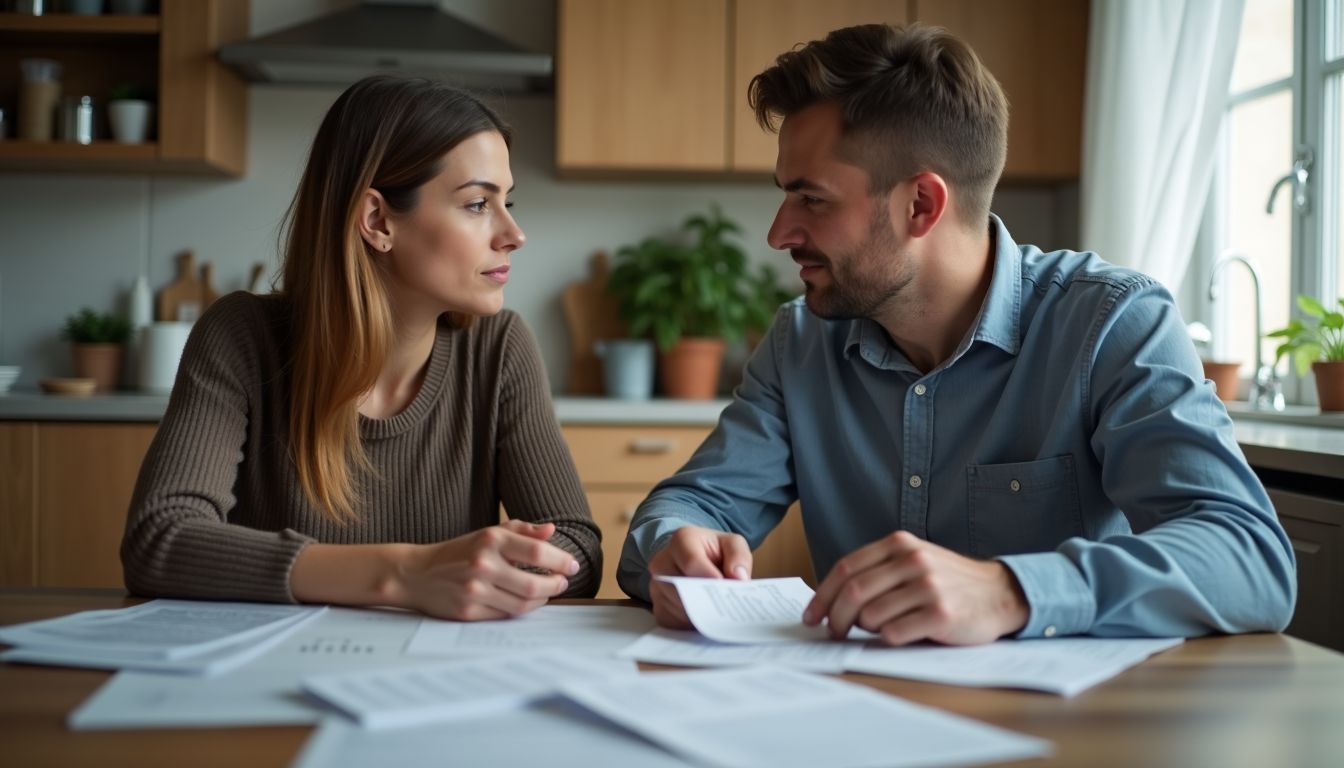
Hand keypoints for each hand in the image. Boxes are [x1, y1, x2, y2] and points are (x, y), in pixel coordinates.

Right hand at [400, 520, 579, 620]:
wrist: (416, 574)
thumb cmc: (458, 552)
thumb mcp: (488, 533)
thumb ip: (521, 530)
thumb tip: (551, 530)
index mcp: (490, 540)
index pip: (537, 551)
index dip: (560, 561)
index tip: (571, 566)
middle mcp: (483, 564)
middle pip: (534, 584)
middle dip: (555, 585)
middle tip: (563, 582)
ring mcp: (475, 590)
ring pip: (523, 604)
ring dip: (542, 600)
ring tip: (547, 592)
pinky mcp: (469, 611)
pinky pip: (505, 615)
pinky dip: (522, 610)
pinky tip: (527, 602)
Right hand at [647, 526, 752, 628]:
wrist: (697, 559)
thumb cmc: (715, 552)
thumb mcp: (733, 544)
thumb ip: (739, 556)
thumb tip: (738, 577)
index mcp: (682, 540)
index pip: (691, 562)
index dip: (708, 577)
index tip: (723, 586)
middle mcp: (662, 561)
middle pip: (681, 588)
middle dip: (705, 599)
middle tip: (724, 605)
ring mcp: (656, 586)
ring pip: (677, 608)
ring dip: (699, 614)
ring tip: (717, 611)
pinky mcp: (657, 606)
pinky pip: (672, 621)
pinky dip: (690, 624)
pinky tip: (705, 618)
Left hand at [803, 531, 1027, 645]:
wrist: (1000, 593)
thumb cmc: (949, 581)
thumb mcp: (914, 561)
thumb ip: (879, 571)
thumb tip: (832, 601)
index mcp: (900, 544)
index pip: (846, 568)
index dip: (822, 594)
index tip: (811, 616)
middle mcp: (913, 561)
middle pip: (854, 592)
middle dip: (835, 618)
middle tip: (833, 633)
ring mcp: (928, 586)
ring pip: (872, 616)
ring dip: (866, 630)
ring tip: (878, 630)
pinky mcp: (941, 614)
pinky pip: (896, 633)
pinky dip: (889, 639)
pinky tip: (901, 635)